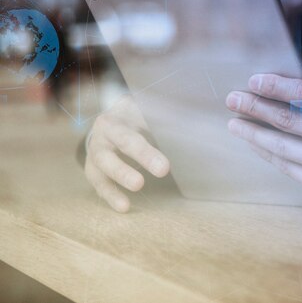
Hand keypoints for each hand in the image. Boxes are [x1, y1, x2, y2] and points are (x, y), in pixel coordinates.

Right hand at [84, 95, 169, 211]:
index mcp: (116, 120)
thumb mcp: (144, 112)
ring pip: (103, 168)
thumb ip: (162, 118)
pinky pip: (100, 185)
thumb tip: (190, 126)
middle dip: (141, 159)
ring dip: (120, 180)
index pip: (131, 135)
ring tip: (132, 196)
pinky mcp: (93, 171)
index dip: (146, 152)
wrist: (110, 121)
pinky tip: (124, 207)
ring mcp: (95, 154)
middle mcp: (102, 136)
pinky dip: (111, 196)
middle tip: (162, 172)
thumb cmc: (134, 118)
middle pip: (120, 147)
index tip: (165, 167)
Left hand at [225, 62, 301, 199]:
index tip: (253, 81)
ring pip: (280, 145)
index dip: (275, 86)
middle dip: (254, 107)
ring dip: (253, 132)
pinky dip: (267, 152)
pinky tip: (255, 142)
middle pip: (286, 119)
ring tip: (235, 123)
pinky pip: (286, 166)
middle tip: (232, 100)